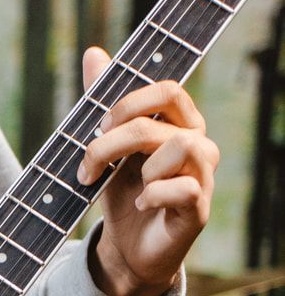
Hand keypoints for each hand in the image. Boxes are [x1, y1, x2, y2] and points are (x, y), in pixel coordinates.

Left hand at [76, 46, 219, 295]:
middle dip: (113, 138)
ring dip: (137, 164)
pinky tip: (140, 205)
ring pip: (179, 147)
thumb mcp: (105, 140)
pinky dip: (150, 195)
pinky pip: (183, 188)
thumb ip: (102, 98)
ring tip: (127, 184)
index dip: (129, 101)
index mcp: (178, 122)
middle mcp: (198, 144)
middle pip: (159, 119)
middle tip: (92, 158)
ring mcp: (202, 176)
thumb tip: (94, 52)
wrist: (127, 243)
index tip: (98, 123)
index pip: (169, 89)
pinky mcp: (199, 209)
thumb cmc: (121, 186)